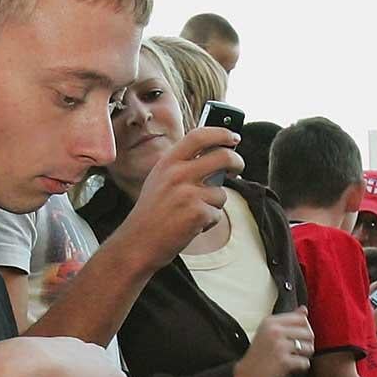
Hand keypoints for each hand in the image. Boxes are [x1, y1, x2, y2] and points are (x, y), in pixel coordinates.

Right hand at [118, 127, 239, 268]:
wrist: (138, 243)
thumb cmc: (152, 213)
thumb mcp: (160, 179)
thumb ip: (183, 166)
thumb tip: (217, 156)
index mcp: (168, 162)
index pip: (199, 136)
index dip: (221, 134)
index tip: (233, 138)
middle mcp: (177, 173)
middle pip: (222, 157)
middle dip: (237, 162)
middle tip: (238, 168)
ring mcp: (188, 193)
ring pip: (221, 192)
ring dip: (214, 205)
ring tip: (193, 213)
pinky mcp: (197, 212)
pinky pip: (217, 214)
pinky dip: (208, 222)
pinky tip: (191, 226)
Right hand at [232, 309, 313, 376]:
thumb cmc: (257, 356)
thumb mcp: (268, 332)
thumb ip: (287, 321)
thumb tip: (304, 309)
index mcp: (271, 322)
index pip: (301, 318)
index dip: (304, 330)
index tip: (297, 338)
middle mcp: (275, 331)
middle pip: (308, 333)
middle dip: (306, 344)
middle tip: (296, 351)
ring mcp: (279, 346)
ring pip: (309, 347)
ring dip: (304, 356)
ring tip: (293, 359)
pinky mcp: (284, 361)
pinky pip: (305, 362)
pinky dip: (300, 367)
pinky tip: (290, 368)